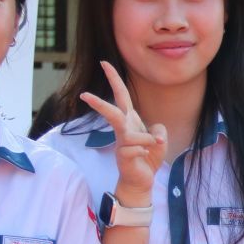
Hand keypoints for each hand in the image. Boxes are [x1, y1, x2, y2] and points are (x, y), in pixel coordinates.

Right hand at [80, 62, 166, 201]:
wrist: (142, 180)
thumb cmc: (148, 156)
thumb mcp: (160, 139)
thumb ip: (158, 130)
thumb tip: (153, 131)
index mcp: (131, 120)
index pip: (121, 95)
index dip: (114, 79)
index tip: (104, 63)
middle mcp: (123, 129)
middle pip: (112, 112)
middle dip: (99, 104)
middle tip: (84, 95)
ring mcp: (121, 143)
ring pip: (129, 133)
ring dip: (147, 139)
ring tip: (155, 145)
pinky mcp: (122, 156)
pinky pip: (136, 149)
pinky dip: (145, 151)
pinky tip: (144, 157)